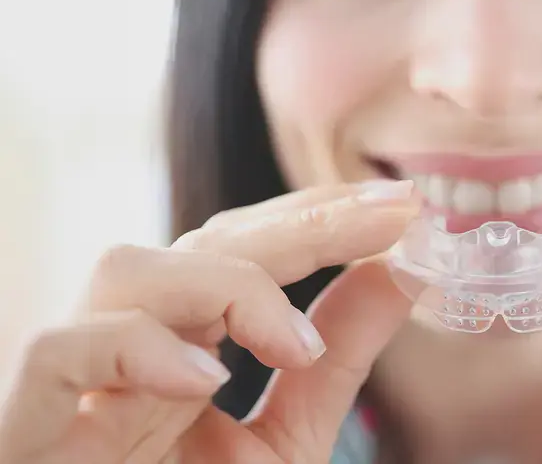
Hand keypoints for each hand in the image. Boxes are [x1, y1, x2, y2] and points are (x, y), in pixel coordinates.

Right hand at [0, 180, 418, 463]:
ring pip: (124, 271)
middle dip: (301, 222)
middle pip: (200, 243)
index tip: (399, 205)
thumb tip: (401, 273)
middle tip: (390, 215)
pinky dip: (138, 347)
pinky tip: (206, 381)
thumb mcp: (289, 439)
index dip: (317, 217)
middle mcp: (126, 348)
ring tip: (296, 346)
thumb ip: (337, 359)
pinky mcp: (30, 430)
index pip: (244, 250)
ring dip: (224, 285)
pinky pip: (59, 351)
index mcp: (181, 345)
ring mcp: (75, 386)